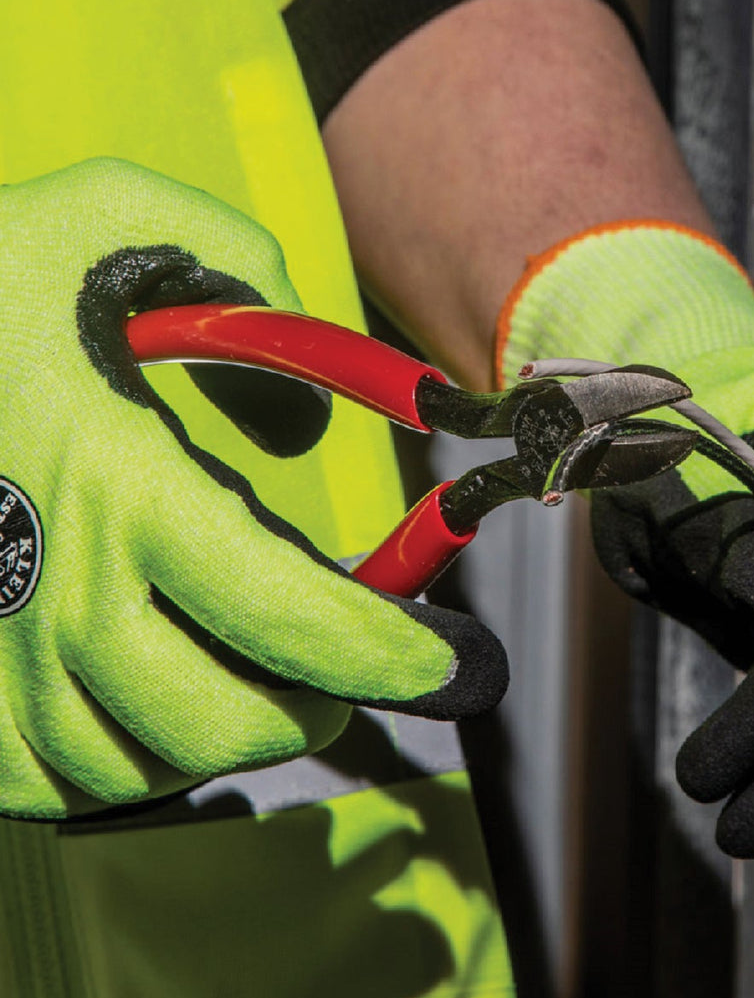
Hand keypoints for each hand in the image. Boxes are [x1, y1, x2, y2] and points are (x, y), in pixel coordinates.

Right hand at [0, 158, 506, 819]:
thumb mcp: (124, 220)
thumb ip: (252, 290)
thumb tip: (307, 430)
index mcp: (119, 483)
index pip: (294, 616)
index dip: (396, 657)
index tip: (459, 667)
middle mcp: (53, 586)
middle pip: (223, 722)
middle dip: (316, 706)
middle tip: (351, 669)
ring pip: (139, 768)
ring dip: (230, 737)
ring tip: (264, 681)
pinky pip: (50, 778)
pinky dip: (127, 766)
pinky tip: (156, 711)